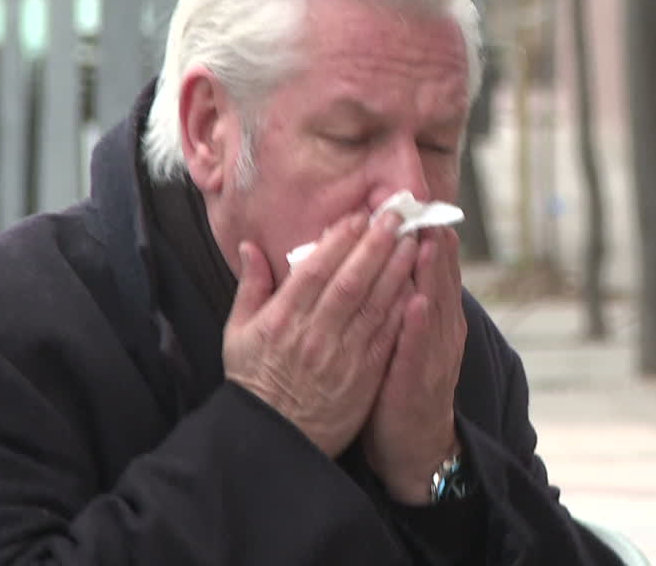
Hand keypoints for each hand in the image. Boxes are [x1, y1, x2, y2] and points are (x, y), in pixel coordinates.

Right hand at [223, 212, 417, 457]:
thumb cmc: (255, 382)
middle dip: (375, 245)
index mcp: (281, 320)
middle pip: (350, 281)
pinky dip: (403, 310)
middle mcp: (313, 335)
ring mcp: (341, 357)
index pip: (315, 270)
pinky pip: (387, 337)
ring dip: (396, 270)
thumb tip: (250, 246)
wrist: (274, 440)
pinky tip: (418, 286)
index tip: (359, 216)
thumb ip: (250, 288)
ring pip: (374, 305)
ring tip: (413, 241)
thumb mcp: (237, 334)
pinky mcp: (363, 377)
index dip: (340, 241)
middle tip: (395, 217)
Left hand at [363, 227, 467, 504]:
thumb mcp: (404, 336)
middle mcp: (441, 331)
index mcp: (435, 318)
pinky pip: (420, 351)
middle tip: (427, 211)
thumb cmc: (401, 384)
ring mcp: (435, 356)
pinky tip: (416, 303)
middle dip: (434, 246)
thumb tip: (387, 258)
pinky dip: (419, 326)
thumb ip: (399, 298)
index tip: (419, 205)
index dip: (428, 238)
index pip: (434, 270)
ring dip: (432, 276)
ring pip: (435, 307)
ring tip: (427, 243)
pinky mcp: (420, 382)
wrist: (415, 444)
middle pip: (440, 281)